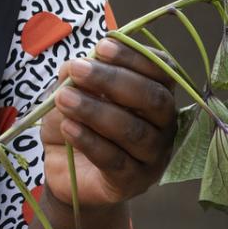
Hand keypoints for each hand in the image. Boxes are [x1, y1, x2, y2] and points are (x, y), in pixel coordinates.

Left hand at [43, 38, 179, 208]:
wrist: (65, 172)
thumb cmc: (77, 125)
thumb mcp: (71, 94)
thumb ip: (76, 76)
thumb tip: (77, 64)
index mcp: (157, 95)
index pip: (161, 71)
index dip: (135, 57)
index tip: (102, 46)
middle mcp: (164, 125)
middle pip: (153, 99)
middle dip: (113, 80)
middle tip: (77, 69)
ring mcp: (152, 156)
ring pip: (134, 131)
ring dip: (96, 111)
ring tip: (63, 99)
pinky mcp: (132, 181)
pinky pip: (115, 160)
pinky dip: (90, 141)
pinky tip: (68, 128)